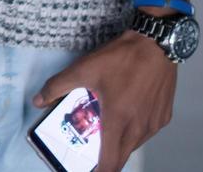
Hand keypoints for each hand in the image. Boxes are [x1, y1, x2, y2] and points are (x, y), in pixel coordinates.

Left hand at [34, 29, 177, 171]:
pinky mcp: (165, 116)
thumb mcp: (83, 69)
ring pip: (135, 144)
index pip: (110, 162)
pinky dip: (135, 131)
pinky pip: (148, 132)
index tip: (90, 171)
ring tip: (108, 130)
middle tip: (94, 152)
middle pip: (121, 157)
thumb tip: (37, 101)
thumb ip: (57, 86)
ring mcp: (155, 123)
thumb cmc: (120, 58)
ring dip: (121, 143)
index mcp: (118, 121)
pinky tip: (127, 115)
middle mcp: (139, 128)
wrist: (156, 43)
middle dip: (107, 159)